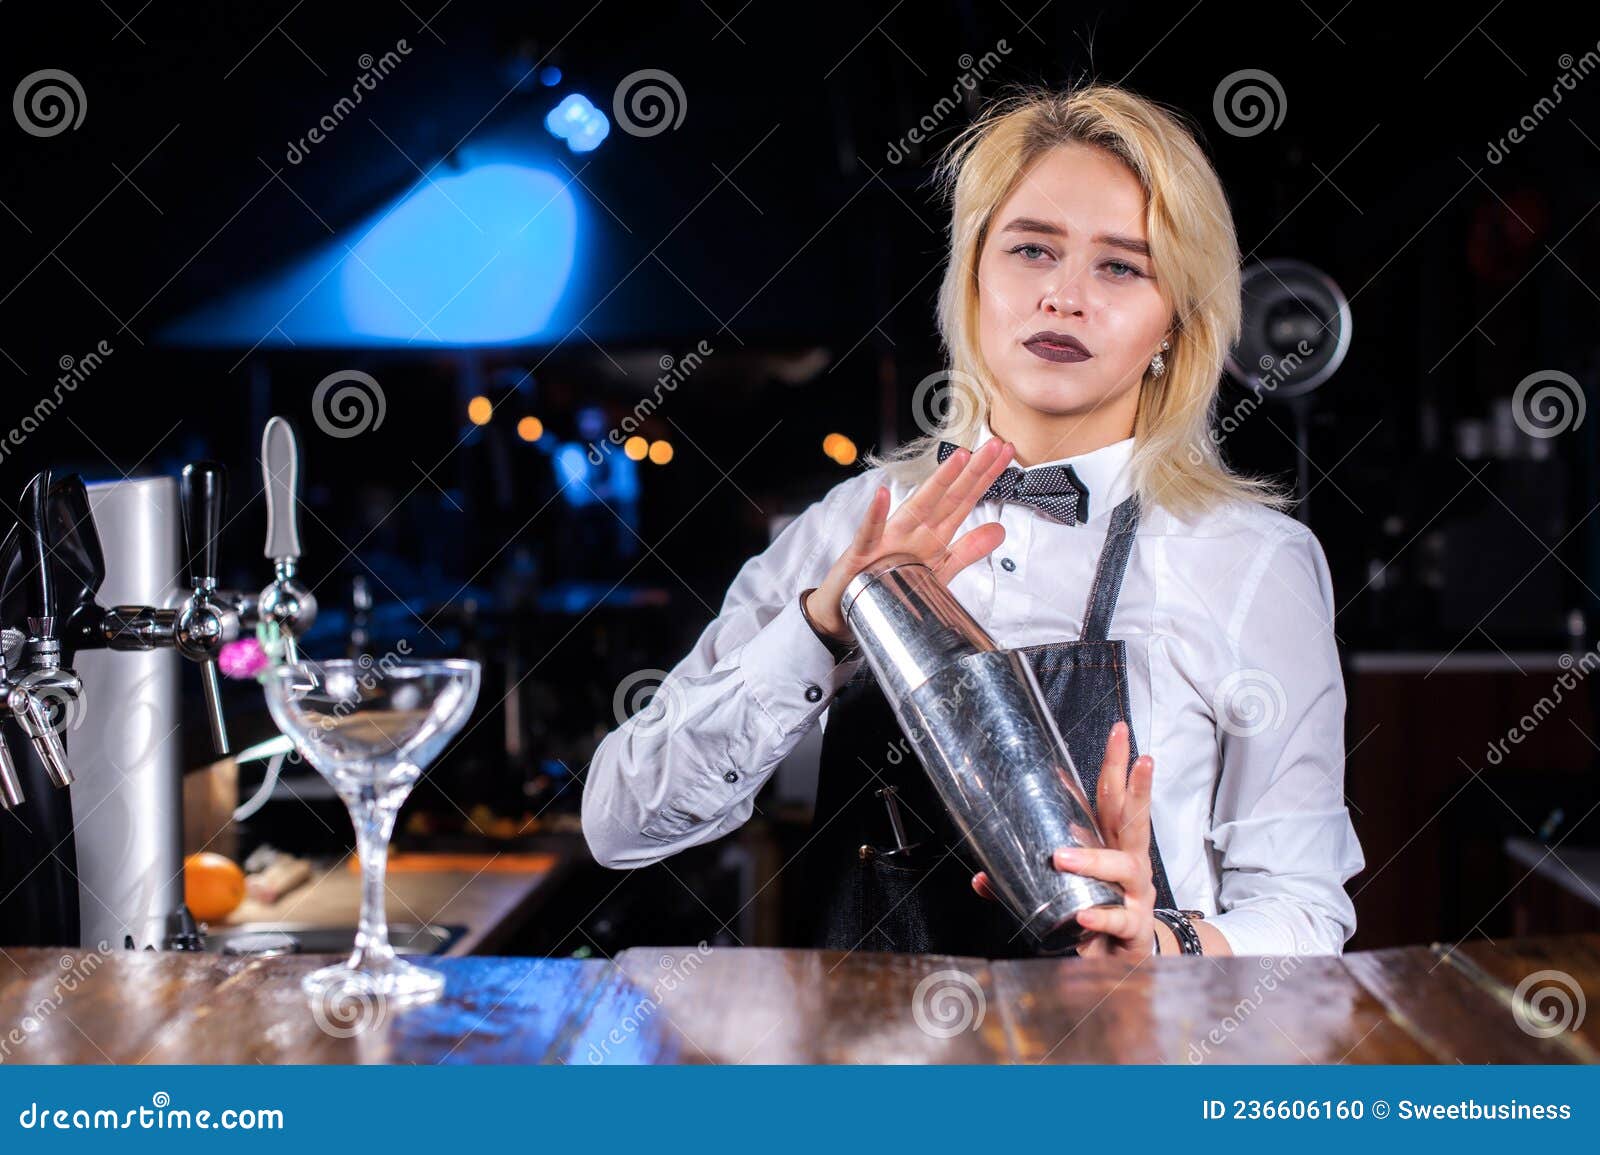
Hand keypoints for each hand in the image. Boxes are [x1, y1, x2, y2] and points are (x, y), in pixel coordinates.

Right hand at [804, 439, 1015, 641]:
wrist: (848, 608)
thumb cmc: (890, 584)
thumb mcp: (938, 570)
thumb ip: (968, 550)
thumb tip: (1000, 530)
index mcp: (932, 533)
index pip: (965, 500)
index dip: (986, 477)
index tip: (1006, 454)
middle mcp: (913, 529)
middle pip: (949, 497)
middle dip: (973, 472)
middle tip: (995, 445)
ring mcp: (887, 538)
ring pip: (917, 507)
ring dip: (938, 483)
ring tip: (958, 458)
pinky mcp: (862, 554)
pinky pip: (870, 533)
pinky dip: (875, 516)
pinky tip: (883, 495)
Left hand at [971, 720, 1157, 958]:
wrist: (1124, 958)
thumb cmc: (1096, 907)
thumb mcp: (1064, 887)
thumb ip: (1024, 880)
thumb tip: (980, 878)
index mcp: (1111, 843)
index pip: (1114, 798)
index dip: (1118, 765)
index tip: (1119, 731)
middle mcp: (1130, 862)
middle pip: (1135, 818)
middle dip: (1138, 785)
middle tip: (1139, 758)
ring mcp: (1136, 894)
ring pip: (1124, 867)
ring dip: (1094, 859)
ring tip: (1063, 858)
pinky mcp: (1134, 928)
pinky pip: (1119, 919)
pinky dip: (1101, 917)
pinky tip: (1085, 915)